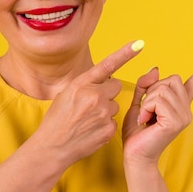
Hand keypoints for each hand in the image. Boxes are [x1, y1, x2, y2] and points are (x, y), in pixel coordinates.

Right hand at [34, 40, 143, 167]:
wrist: (52, 147)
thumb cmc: (57, 120)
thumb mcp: (66, 94)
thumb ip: (85, 85)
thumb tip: (102, 82)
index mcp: (82, 84)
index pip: (107, 65)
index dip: (125, 53)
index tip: (139, 43)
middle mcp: (95, 96)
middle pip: (116, 86)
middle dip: (107, 92)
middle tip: (91, 104)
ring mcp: (103, 113)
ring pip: (114, 105)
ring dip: (105, 110)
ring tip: (88, 120)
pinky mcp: (109, 129)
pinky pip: (113, 121)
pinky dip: (105, 125)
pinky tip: (91, 130)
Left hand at [122, 53, 192, 166]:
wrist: (135, 156)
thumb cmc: (137, 133)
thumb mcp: (139, 103)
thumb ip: (146, 86)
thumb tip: (156, 68)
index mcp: (179, 105)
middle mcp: (186, 110)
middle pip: (171, 79)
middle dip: (153, 90)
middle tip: (147, 110)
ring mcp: (184, 116)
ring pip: (163, 89)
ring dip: (147, 101)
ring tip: (146, 117)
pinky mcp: (176, 122)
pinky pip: (158, 100)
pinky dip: (146, 108)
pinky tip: (146, 121)